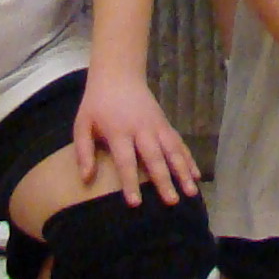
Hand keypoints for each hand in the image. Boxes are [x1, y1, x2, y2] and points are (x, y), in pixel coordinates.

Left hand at [72, 65, 198, 204]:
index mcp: (119, 131)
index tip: (135, 203)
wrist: (119, 75)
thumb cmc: (98, 104)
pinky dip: (189, 159)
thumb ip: (84, 151)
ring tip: (192, 192)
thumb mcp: (82, 124)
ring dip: (183, 171)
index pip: (126, 161)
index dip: (130, 182)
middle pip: (155, 158)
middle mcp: (142, 130)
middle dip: (164, 181)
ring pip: (173, 151)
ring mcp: (157, 126)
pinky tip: (196, 175)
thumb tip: (86, 179)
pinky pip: (179, 143)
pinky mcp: (165, 123)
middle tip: (172, 201)